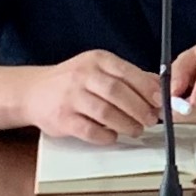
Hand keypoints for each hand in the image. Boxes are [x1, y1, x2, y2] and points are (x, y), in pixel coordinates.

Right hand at [21, 50, 161, 145]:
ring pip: (105, 112)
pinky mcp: (63, 119)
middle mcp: (83, 75)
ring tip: (136, 129)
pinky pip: (90, 130)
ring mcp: (71, 97)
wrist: (34, 91)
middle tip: (151, 120)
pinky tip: (113, 136)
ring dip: (126, 124)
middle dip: (140, 109)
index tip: (161, 102)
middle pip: (118, 93)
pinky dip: (106, 136)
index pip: (127, 72)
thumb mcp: (99, 69)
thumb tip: (159, 88)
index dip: (147, 89)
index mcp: (96, 60)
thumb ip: (128, 76)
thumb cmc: (73, 81)